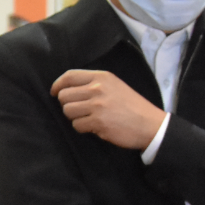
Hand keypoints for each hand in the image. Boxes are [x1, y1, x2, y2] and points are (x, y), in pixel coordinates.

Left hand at [51, 69, 165, 148]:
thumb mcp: (115, 86)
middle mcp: (97, 88)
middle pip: (64, 96)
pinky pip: (77, 125)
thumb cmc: (132, 106)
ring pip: (68, 111)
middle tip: (79, 110)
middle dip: (67, 105)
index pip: (70, 76)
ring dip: (74, 118)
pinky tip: (95, 127)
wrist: (150, 124)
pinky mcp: (98, 122)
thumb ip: (94, 84)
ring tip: (88, 119)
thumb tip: (68, 90)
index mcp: (102, 77)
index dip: (58, 85)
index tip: (54, 92)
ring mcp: (97, 105)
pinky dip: (83, 128)